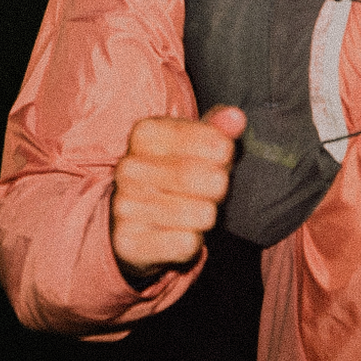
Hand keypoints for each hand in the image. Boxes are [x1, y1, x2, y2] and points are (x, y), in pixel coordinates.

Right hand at [109, 106, 245, 281]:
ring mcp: (125, 206)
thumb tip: (236, 117)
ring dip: (207, 216)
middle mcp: (129, 168)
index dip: (226, 156)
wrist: (134, 221)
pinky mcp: (128, 242)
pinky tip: (180, 232)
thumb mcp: (193, 145)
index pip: (215, 142)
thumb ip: (217, 130)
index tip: (221, 159)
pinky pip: (186, 243)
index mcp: (145, 133)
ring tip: (194, 210)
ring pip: (201, 214)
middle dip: (220, 187)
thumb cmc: (172, 174)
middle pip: (210, 179)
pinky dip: (193, 242)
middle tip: (212, 189)